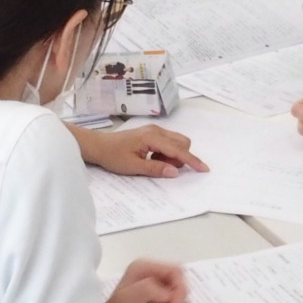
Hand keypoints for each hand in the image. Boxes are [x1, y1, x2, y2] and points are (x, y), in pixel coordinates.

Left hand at [71, 123, 207, 179]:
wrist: (99, 145)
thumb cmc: (113, 156)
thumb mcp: (133, 167)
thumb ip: (155, 168)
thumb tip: (174, 171)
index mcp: (152, 138)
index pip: (178, 150)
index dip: (192, 160)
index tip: (203, 169)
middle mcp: (156, 130)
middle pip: (182, 142)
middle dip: (181, 157)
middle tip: (164, 167)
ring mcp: (154, 130)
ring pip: (177, 142)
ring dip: (173, 155)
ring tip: (155, 162)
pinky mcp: (152, 133)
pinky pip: (169, 142)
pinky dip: (167, 152)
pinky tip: (153, 158)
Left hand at [105, 260, 188, 302]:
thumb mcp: (127, 300)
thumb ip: (148, 290)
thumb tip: (168, 294)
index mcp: (145, 267)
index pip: (176, 271)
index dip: (177, 291)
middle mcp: (154, 275)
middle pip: (183, 285)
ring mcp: (160, 289)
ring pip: (184, 298)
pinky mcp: (165, 302)